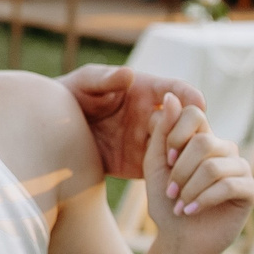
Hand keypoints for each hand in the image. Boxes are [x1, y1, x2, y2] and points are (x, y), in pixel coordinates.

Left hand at [63, 65, 208, 179]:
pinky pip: (164, 172)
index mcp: (146, 92)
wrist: (54, 131)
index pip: (176, 90)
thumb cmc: (71, 96)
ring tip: (176, 162)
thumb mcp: (85, 84)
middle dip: (189, 130)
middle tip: (179, 140)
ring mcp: (150, 142)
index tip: (198, 103)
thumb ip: (105, 79)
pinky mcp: (142, 166)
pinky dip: (171, 176)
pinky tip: (171, 180)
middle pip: (186, 122)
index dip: (190, 95)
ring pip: (180, 148)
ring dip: (184, 155)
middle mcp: (154, 117)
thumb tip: (129, 74)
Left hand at [142, 93, 253, 253]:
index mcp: (202, 138)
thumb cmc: (166, 202)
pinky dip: (204, 199)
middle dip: (180, 171)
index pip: (195, 113)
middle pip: (203, 142)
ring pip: (213, 167)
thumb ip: (162, 133)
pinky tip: (192, 211)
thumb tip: (171, 97)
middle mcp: (224, 148)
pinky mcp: (250, 190)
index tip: (167, 158)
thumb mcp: (155, 165)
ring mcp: (240, 168)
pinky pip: (229, 185)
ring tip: (180, 205)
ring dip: (189, 190)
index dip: (177, 133)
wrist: (178, 238)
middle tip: (170, 191)